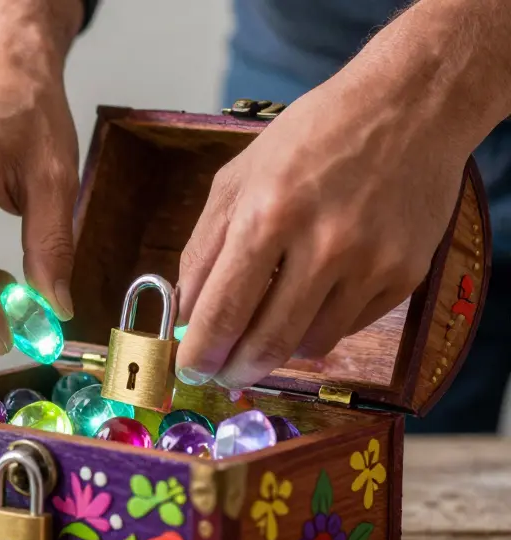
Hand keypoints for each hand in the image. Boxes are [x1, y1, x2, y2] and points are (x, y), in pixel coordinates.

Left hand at [174, 75, 468, 389]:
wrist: (411, 107)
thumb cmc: (312, 137)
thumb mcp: (237, 178)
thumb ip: (204, 248)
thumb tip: (187, 314)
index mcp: (268, 215)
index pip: (223, 312)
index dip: (201, 353)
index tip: (189, 369)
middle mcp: (322, 245)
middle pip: (267, 343)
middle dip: (235, 369)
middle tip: (222, 374)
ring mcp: (369, 264)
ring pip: (309, 344)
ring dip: (279, 349)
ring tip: (266, 329)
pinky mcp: (405, 275)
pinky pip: (349, 326)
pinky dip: (321, 324)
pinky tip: (314, 298)